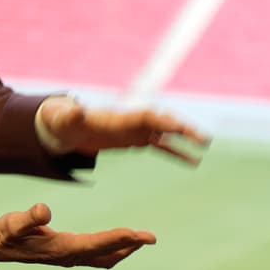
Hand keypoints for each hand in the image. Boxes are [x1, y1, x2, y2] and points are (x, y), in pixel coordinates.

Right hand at [0, 203, 154, 268]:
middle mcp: (65, 256)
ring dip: (122, 249)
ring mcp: (65, 257)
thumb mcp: (10, 223)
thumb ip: (27, 217)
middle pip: (105, 254)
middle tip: (150, 237)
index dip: (119, 239)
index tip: (140, 234)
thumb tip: (45, 209)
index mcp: (58, 249)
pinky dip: (110, 248)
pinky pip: (94, 254)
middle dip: (129, 246)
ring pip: (102, 258)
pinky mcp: (62, 253)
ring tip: (139, 239)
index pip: (95, 245)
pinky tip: (115, 241)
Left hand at [40, 97, 210, 163]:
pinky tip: (194, 161)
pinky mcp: (137, 141)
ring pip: (166, 133)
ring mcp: (136, 131)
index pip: (144, 116)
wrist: (68, 126)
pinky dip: (177, 152)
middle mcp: (132, 122)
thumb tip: (74, 108)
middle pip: (161, 121)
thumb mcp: (67, 120)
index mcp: (119, 118)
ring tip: (204, 145)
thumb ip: (72, 115)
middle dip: (180, 128)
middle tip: (201, 138)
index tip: (177, 126)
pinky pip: (162, 147)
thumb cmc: (66, 122)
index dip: (160, 120)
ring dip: (184, 137)